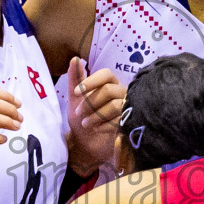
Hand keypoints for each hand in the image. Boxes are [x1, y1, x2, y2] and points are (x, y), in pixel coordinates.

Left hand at [67, 59, 123, 174]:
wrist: (86, 144)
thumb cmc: (81, 118)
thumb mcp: (74, 99)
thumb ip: (75, 79)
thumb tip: (74, 58)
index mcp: (109, 84)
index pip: (106, 74)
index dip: (91, 81)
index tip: (76, 92)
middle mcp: (121, 93)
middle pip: (108, 90)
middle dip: (90, 102)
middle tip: (78, 113)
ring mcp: (127, 108)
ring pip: (114, 105)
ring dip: (95, 115)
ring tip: (85, 124)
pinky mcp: (129, 123)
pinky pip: (118, 120)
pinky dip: (103, 125)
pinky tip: (96, 129)